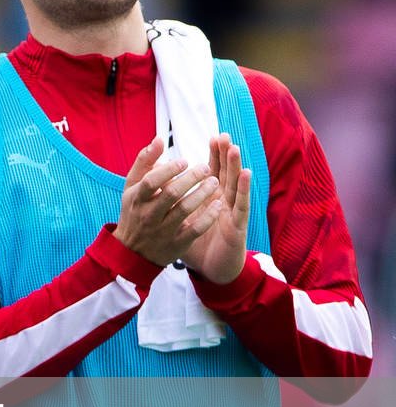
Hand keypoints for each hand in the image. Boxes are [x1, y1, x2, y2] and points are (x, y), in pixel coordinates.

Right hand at [113, 135, 221, 266]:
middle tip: (206, 168)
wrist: (132, 252)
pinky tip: (218, 204)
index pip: (152, 181)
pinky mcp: (176, 243)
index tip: (185, 161)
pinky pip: (195, 229)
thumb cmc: (135, 211)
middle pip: (172, 194)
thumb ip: (144, 162)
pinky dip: (208, 216)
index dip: (170, 169)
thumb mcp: (131, 187)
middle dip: (191, 178)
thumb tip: (159, 139)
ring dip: (202, 193)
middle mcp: (148, 215)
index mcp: (136, 199)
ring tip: (214, 181)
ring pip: (185, 210)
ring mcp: (162, 230)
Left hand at [180, 134, 250, 283]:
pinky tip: (246, 175)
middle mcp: (225, 203)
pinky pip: (241, 205)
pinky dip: (244, 189)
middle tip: (223, 136)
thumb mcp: (182, 222)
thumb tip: (160, 187)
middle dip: (225, 155)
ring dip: (235, 166)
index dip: (214, 156)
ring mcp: (232, 213)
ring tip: (233, 148)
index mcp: (211, 200)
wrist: (212, 270)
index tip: (213, 138)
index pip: (214, 173)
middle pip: (226, 175)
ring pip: (236, 186)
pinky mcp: (238, 226)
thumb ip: (174, 204)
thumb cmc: (198, 245)